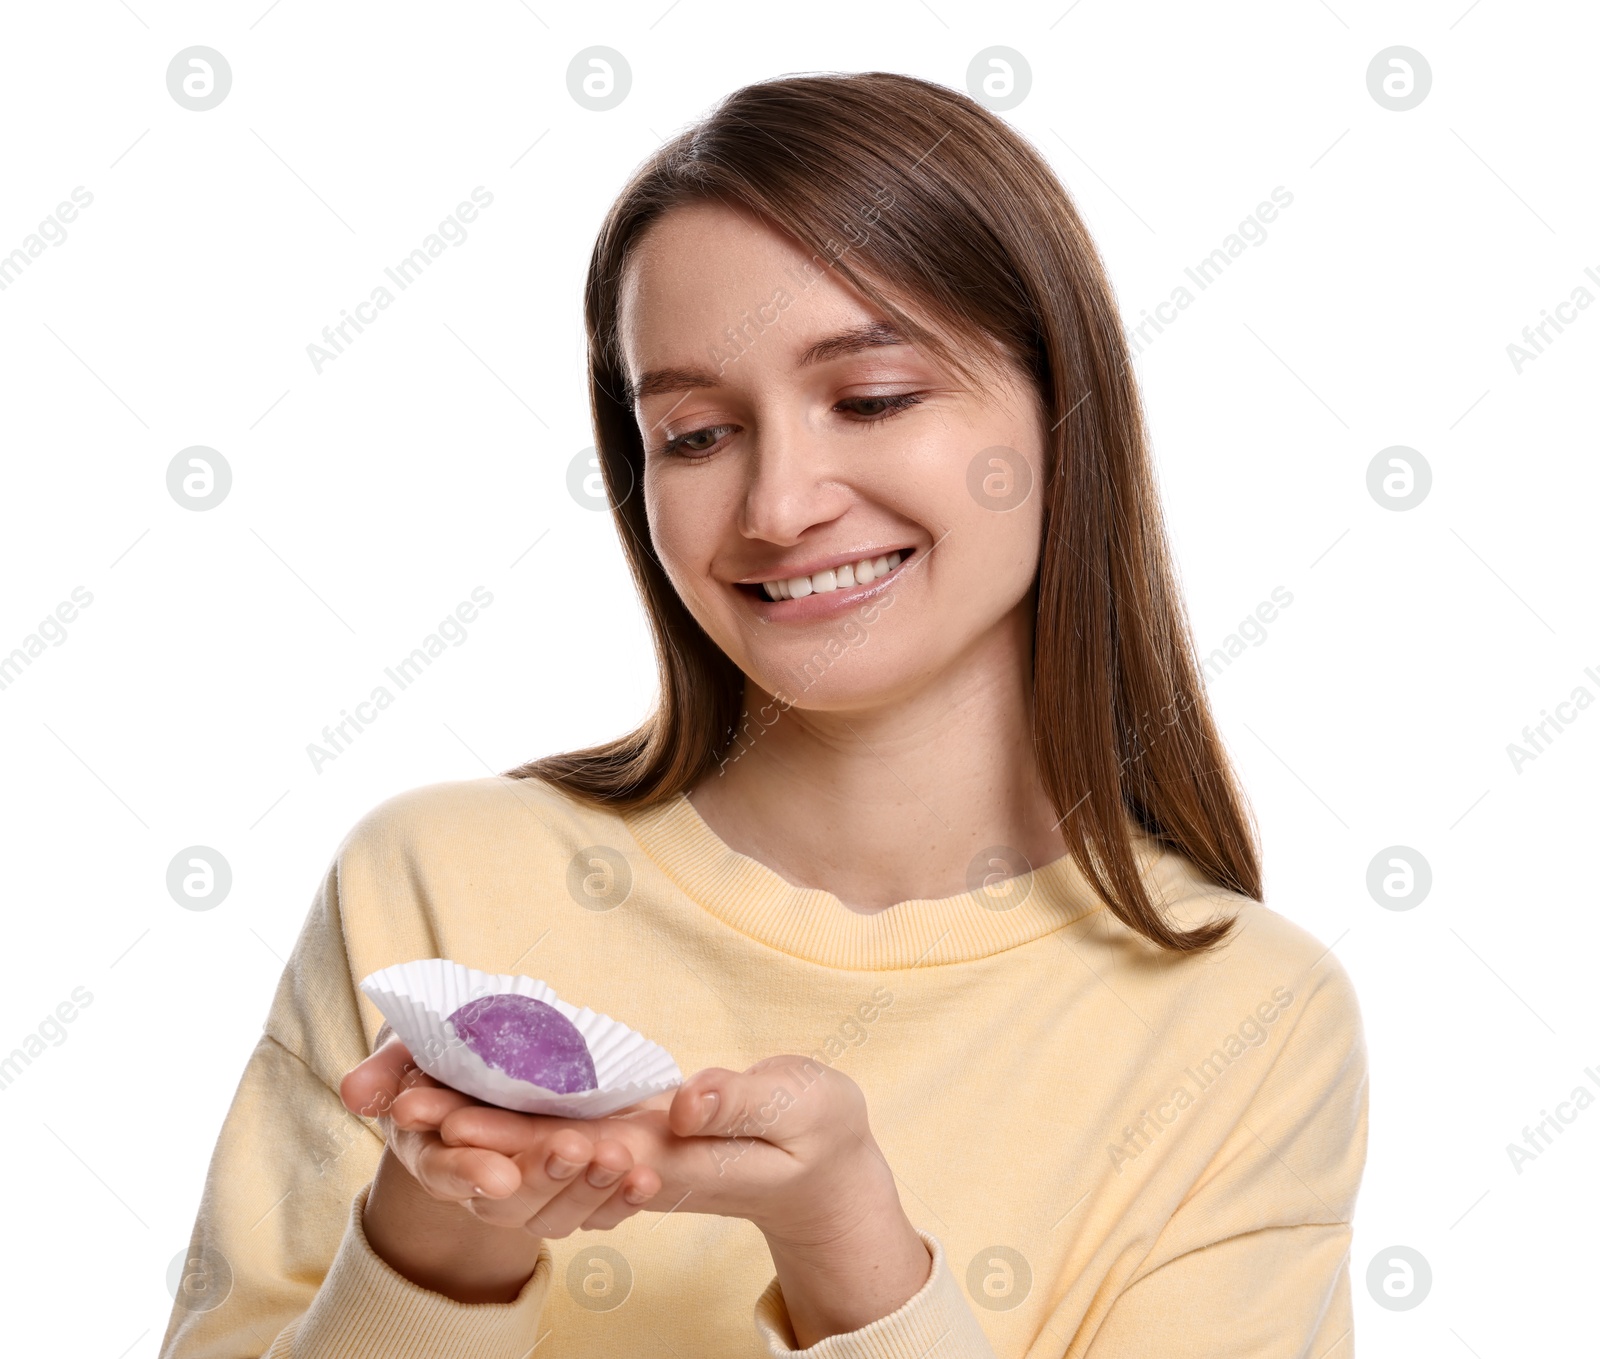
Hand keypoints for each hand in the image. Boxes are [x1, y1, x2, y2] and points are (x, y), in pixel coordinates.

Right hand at [339, 1035, 662, 1238]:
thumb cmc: (437, 1053)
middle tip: (573, 1147)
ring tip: (618, 1158)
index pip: (445, 1172)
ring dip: (588, 1187)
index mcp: (435, 1150)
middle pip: (509, 1199)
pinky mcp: (570, 1185)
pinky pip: (597, 1207)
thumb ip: (384, 1070)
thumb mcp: (408, 1051)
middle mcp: (481, 1179)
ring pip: (556, 1208)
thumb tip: (356, 1094)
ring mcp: (529, 1185)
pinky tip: (647, 1181)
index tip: (496, 1175)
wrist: (483, 1059)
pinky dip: (622, 1200)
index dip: (467, 1174)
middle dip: (542, 1176)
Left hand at [400, 1053, 894, 1245]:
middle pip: (535, 1155)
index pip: (571, 1154)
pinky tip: (471, 1085)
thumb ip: (740, 1104)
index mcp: (667, 1158)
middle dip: (466, 1133)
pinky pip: (562, 1127)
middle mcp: (635, 1161)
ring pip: (538, 1146)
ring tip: (408, 1099)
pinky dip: (513, 1112)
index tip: (447, 1121)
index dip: (506, 1139)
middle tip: (399, 1102)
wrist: (828, 1165)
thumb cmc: (820, 1132)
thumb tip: (684, 1098)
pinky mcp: (635, 1131)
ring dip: (474, 1126)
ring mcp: (631, 1149)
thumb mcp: (796, 1109)